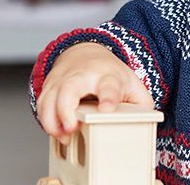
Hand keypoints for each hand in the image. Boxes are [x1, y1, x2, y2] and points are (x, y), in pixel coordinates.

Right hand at [36, 42, 154, 143]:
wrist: (87, 54)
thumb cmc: (111, 75)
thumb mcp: (133, 85)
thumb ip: (143, 105)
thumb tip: (147, 123)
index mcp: (108, 76)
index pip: (108, 86)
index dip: (108, 98)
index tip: (107, 109)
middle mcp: (83, 76)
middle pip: (70, 89)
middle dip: (66, 110)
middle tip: (70, 129)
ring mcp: (63, 80)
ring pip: (49, 98)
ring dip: (51, 120)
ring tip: (62, 136)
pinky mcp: (50, 86)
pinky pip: (41, 103)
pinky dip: (44, 119)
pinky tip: (54, 131)